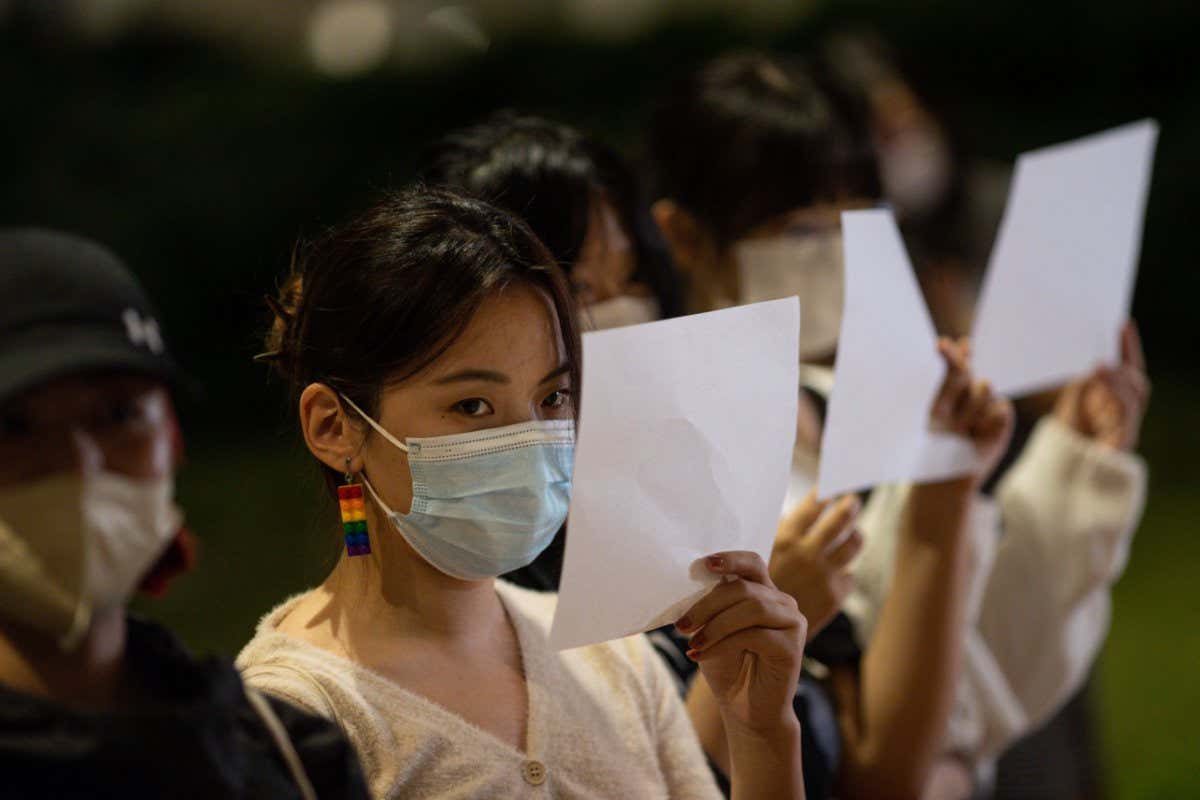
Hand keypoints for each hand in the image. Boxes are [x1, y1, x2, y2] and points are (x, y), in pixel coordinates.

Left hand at [677, 551, 805, 735]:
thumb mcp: (712, 630)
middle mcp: (782, 602)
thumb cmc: (727, 666)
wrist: (745, 709)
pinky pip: (754, 635)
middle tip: (681, 625)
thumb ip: (711, 607)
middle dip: (707, 604)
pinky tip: (701, 655)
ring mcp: (792, 622)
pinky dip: (722, 644)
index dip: (730, 559)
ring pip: (752, 607)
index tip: (703, 565)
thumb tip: (691, 584)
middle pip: (745, 587)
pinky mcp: (792, 646)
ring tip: (692, 642)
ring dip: (715, 624)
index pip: (752, 563)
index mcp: (763, 592)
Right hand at [769, 491, 861, 639]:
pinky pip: (849, 575)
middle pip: (842, 518)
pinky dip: (843, 572)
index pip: (815, 504)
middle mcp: (807, 553)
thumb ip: (778, 535)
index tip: (830, 486)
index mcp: (785, 538)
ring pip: (853, 544)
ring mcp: (824, 574)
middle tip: (852, 501)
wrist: (756, 631)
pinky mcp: (834, 595)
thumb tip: (800, 511)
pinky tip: (837, 572)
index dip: (826, 493)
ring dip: (853, 536)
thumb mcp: (757, 554)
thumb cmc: (750, 590)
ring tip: (853, 533)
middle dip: (849, 506)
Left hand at [931, 337, 1014, 485]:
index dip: (952, 353)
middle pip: (967, 370)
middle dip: (957, 361)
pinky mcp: (1001, 420)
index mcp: (947, 391)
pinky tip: (977, 434)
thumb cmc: (931, 446)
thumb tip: (951, 351)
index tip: (940, 345)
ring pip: (984, 386)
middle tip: (943, 353)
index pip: (953, 365)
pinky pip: (999, 408)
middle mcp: (967, 394)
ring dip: (969, 407)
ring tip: (961, 428)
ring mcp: (985, 406)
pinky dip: (986, 420)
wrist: (945, 476)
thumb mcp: (932, 414)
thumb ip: (943, 385)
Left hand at [1055, 321, 1149, 449]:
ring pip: (1135, 396)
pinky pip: (1127, 417)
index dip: (1128, 347)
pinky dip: (1117, 397)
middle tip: (1115, 337)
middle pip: (1136, 380)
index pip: (1127, 369)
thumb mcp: (1071, 403)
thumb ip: (1084, 385)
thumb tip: (1095, 366)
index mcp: (1115, 400)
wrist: (1060, 473)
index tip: (1123, 323)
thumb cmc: (1066, 436)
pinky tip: (1104, 383)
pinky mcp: (1123, 443)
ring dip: (1120, 377)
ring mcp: (1127, 427)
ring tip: (1103, 363)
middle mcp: (1126, 412)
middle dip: (1129, 356)